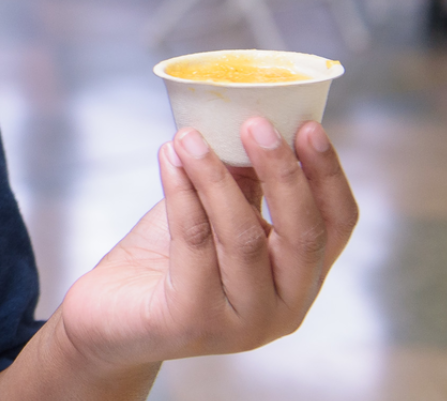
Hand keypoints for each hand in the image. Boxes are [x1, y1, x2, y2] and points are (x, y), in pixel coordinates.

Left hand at [49, 118, 358, 373]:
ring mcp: (243, 324)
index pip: (337, 226)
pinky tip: (169, 160)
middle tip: (255, 123)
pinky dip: (182, 195)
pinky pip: (193, 245)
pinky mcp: (194, 322)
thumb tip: (255, 123)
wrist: (109, 316)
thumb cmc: (166, 261)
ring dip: (215, 176)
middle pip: (302, 234)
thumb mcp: (215, 215)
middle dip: (283, 172)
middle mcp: (285, 310)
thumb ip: (244, 182)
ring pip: (242, 238)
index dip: (328, 175)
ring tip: (188, 136)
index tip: (307, 126)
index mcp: (301, 279)